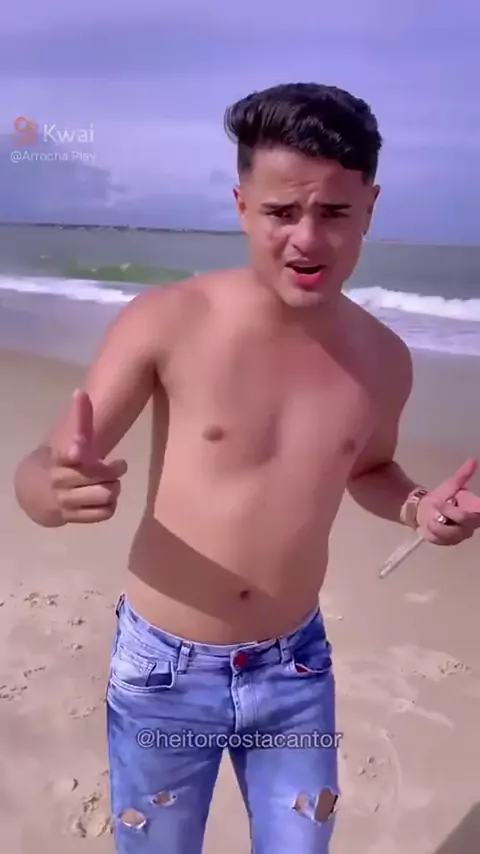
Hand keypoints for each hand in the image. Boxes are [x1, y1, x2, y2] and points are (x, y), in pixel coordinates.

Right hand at [49, 389, 127, 522]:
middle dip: (113, 471)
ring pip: (104, 495)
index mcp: (60, 459)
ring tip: (111, 484)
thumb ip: (80, 420)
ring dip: (114, 488)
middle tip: (117, 466)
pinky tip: (105, 499)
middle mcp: (60, 480)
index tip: (77, 448)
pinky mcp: (73, 518)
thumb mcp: (70, 441)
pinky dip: (110, 506)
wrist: (38, 494)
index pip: (65, 454)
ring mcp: (66, 501)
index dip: (72, 451)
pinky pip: (104, 514)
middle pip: (98, 476)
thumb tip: (81, 392)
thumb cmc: (63, 463)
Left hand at [417, 458, 479, 544]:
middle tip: (439, 504)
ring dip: (438, 522)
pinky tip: (429, 524)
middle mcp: (471, 525)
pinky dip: (433, 530)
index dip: (478, 510)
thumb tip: (473, 460)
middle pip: (466, 519)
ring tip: (432, 514)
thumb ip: (463, 475)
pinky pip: (441, 538)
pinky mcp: (447, 542)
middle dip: (451, 510)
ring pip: (452, 531)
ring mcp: (460, 535)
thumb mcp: (452, 484)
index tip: (458, 501)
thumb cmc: (442, 496)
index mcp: (476, 511)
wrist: (424, 509)